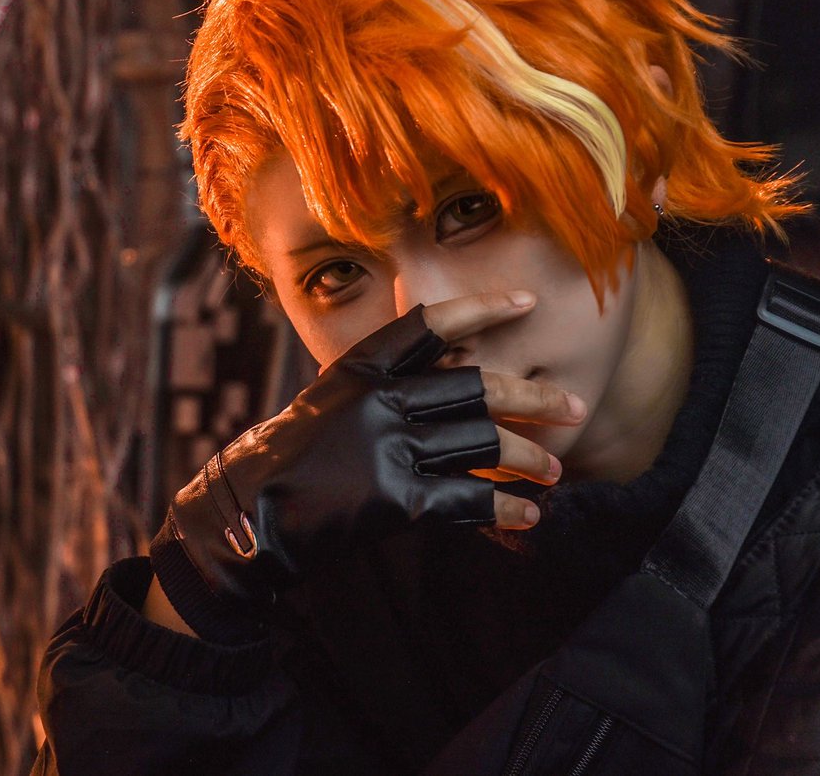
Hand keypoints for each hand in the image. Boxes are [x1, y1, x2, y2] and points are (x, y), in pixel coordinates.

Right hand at [149, 297, 581, 638]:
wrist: (247, 515)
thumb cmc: (292, 459)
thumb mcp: (331, 403)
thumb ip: (383, 387)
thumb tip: (449, 376)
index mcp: (361, 367)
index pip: (431, 323)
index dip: (482, 308)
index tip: (526, 302)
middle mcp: (378, 398)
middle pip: (476, 385)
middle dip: (533, 397)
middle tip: (572, 406)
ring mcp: (387, 445)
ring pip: (481, 441)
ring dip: (529, 458)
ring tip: (555, 471)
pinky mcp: (394, 496)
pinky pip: (468, 497)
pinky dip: (505, 508)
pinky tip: (530, 515)